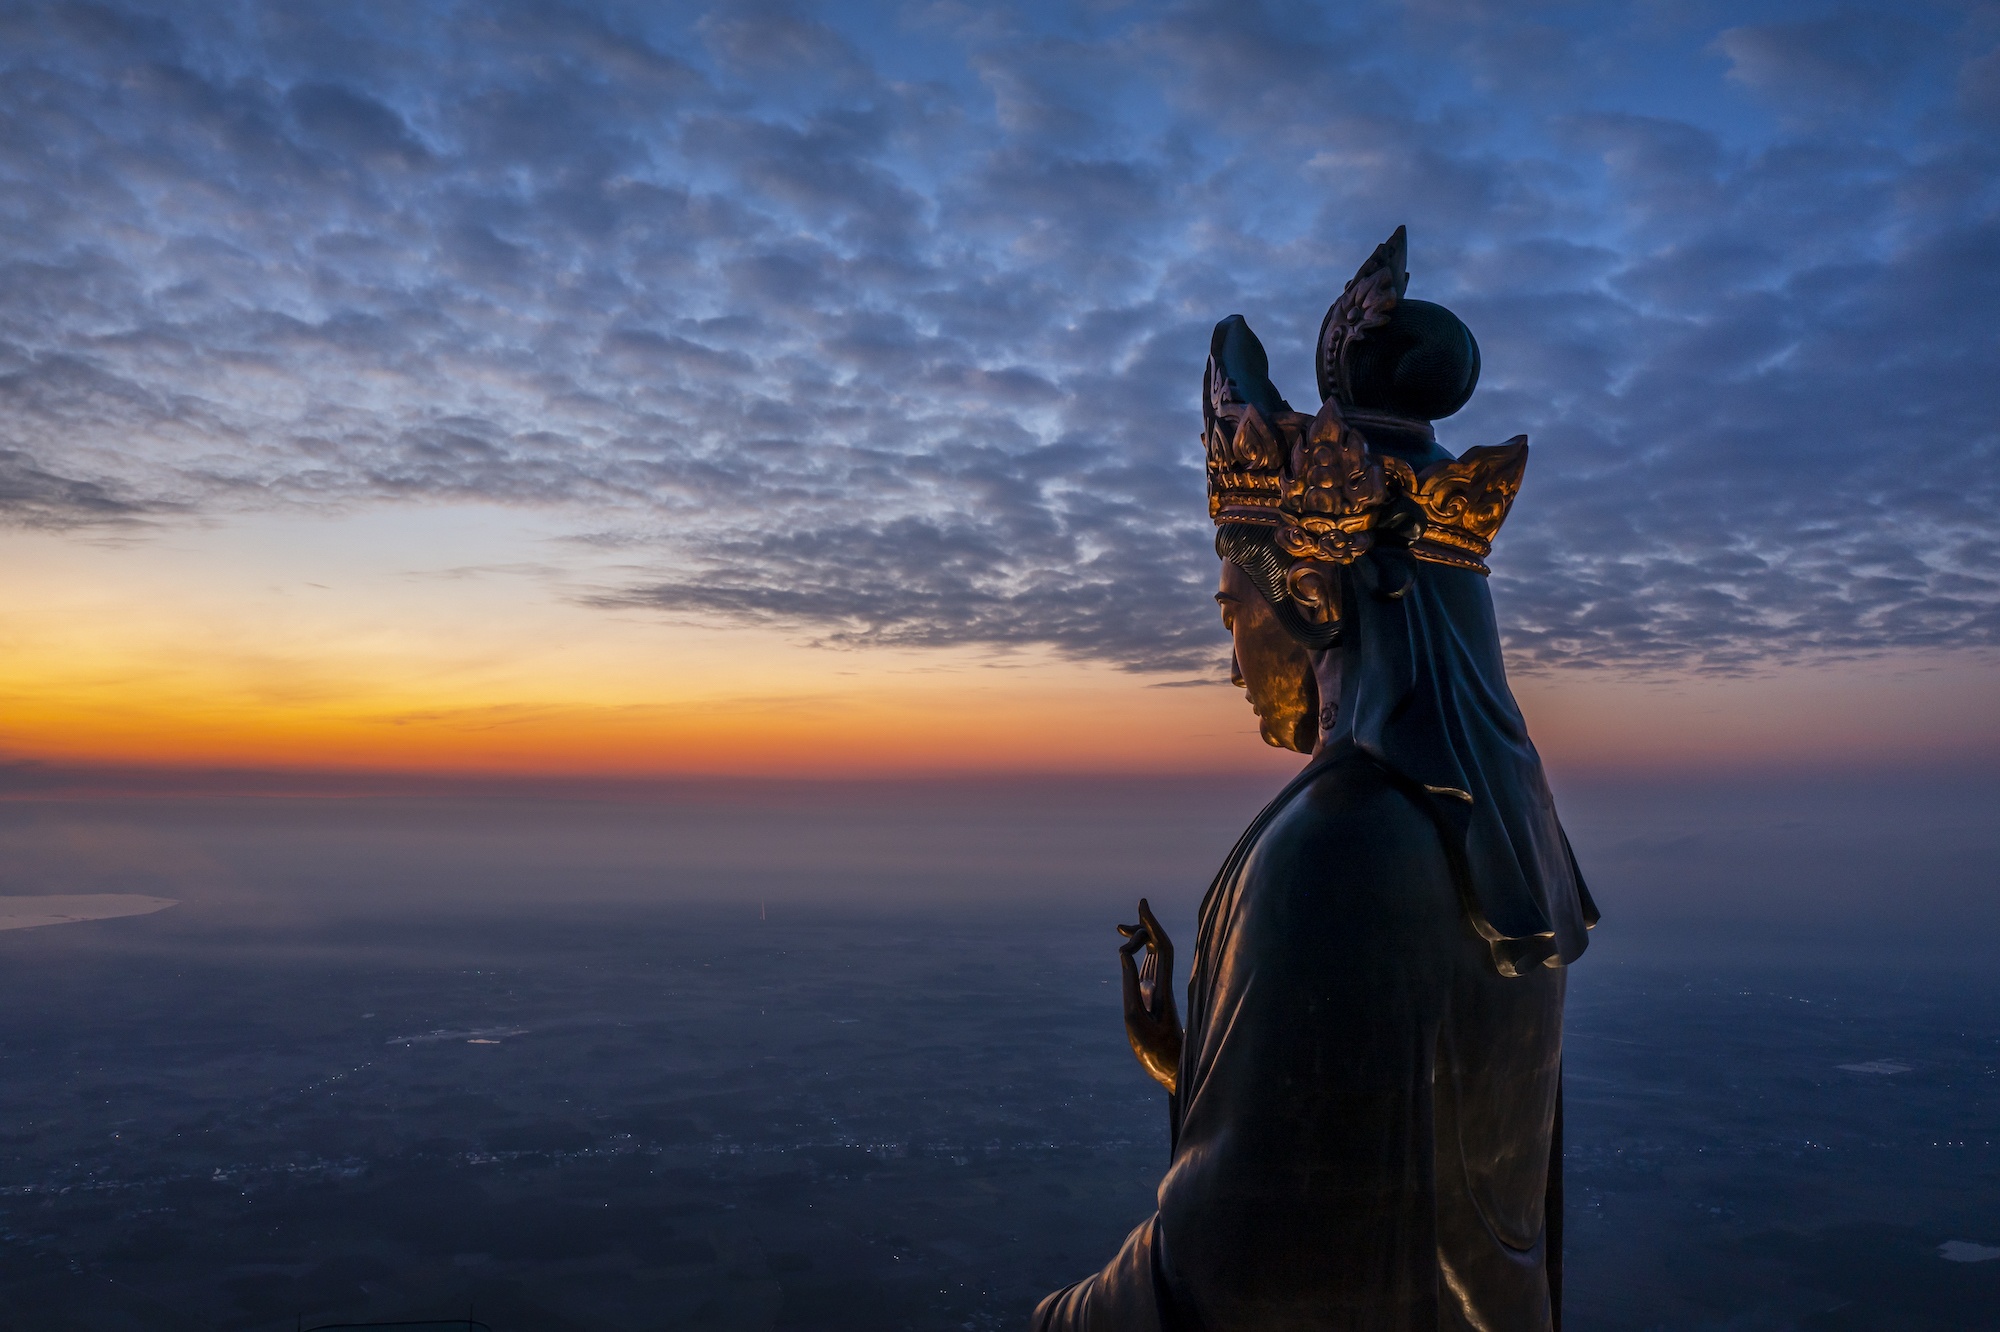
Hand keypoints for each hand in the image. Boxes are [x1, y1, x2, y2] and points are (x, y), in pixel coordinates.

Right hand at [1119, 898, 1182, 1093]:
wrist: (1173, 1070)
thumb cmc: (1155, 1051)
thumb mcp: (1135, 1019)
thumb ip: (1130, 985)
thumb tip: (1124, 954)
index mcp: (1163, 987)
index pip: (1162, 947)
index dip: (1153, 924)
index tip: (1142, 904)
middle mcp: (1163, 985)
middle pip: (1159, 947)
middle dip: (1145, 928)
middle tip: (1121, 923)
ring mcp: (1159, 991)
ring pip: (1154, 956)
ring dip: (1141, 940)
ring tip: (1121, 930)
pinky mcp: (1154, 999)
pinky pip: (1149, 968)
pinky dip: (1138, 955)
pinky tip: (1130, 951)